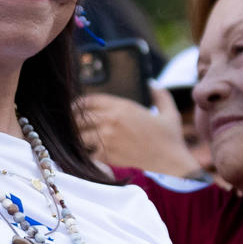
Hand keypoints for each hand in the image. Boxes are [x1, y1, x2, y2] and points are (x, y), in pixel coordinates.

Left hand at [75, 88, 198, 175]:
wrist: (171, 160)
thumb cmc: (170, 136)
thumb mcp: (168, 111)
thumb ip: (159, 94)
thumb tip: (152, 84)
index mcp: (122, 106)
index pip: (89, 100)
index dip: (79, 103)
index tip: (76, 108)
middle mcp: (112, 120)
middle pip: (78, 116)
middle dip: (72, 120)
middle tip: (71, 124)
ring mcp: (107, 138)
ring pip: (78, 134)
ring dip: (76, 136)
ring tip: (75, 138)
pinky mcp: (107, 155)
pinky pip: (86, 152)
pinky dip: (84, 152)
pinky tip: (85, 152)